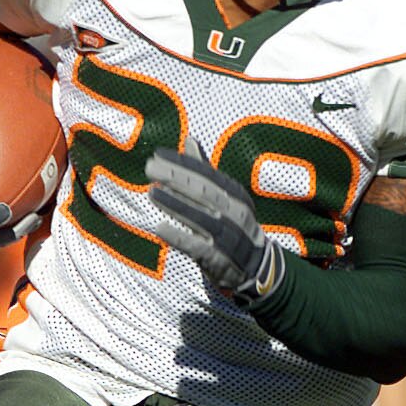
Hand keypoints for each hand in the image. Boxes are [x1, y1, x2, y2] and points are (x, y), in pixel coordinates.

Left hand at [146, 140, 284, 305]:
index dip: (182, 163)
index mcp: (236, 194)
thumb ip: (205, 170)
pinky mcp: (219, 259)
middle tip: (149, 168)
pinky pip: (197, 246)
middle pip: (204, 192)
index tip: (158, 154)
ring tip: (151, 191)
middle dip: (175, 178)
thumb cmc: (234, 224)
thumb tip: (189, 139)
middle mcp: (236, 213)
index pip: (207, 174)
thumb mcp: (226, 196)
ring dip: (174, 203)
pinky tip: (159, 227)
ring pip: (200, 217)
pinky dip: (179, 237)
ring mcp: (229, 236)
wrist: (256, 266)